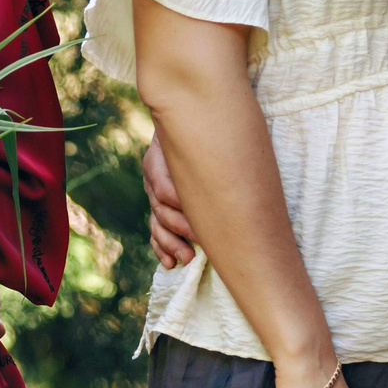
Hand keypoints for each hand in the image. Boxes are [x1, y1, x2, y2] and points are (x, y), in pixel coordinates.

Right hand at [142, 134, 196, 268]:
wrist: (188, 124)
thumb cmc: (203, 130)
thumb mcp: (203, 134)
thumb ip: (208, 149)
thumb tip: (234, 165)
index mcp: (159, 160)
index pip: (165, 191)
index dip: (182, 210)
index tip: (204, 223)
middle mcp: (154, 178)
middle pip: (161, 210)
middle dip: (180, 230)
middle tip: (200, 244)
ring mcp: (154, 194)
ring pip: (156, 223)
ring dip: (170, 244)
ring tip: (186, 259)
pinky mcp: (160, 208)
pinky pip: (155, 231)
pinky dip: (161, 249)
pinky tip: (170, 264)